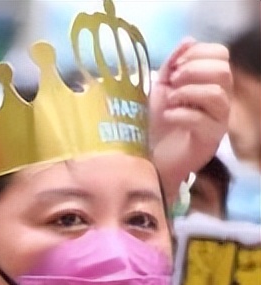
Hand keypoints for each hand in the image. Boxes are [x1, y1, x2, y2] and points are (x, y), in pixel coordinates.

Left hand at [149, 39, 232, 199]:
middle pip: (223, 72)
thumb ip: (172, 66)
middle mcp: (219, 101)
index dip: (198, 54)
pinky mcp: (209, 141)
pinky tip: (167, 116)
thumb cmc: (153, 125)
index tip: (174, 66)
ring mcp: (217, 121)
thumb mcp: (158, 90)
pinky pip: (205, 120)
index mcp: (210, 84)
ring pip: (218, 95)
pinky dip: (182, 114)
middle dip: (193, 71)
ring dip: (188, 93)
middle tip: (172, 82)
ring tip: (169, 101)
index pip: (221, 55)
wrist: (144, 160)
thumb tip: (187, 40)